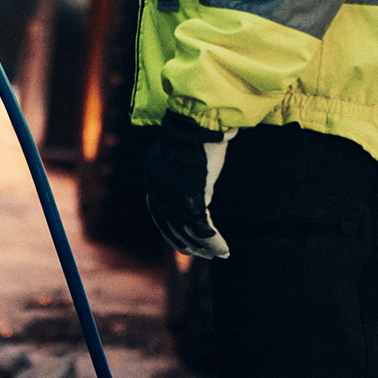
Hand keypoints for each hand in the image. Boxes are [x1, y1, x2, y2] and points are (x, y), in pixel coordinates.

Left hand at [143, 112, 235, 258]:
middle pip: (171, 227)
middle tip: (203, 254)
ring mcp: (174, 194)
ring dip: (205, 247)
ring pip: (189, 232)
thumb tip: (195, 197)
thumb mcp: (184, 158)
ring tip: (218, 254)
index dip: (171, 231)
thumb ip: (183, 179)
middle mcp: (159, 189)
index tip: (184, 244)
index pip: (158, 214)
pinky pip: (203, 229)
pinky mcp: (193, 197)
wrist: (204, 123)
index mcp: (153, 178)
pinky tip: (224, 250)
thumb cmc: (199, 135)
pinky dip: (214, 242)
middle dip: (188, 244)